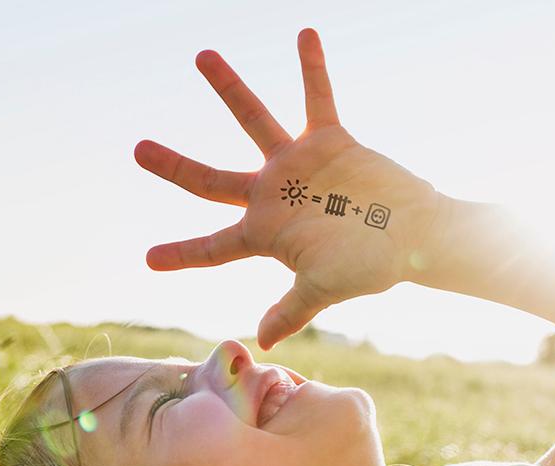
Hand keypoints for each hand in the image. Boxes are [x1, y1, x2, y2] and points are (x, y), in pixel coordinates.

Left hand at [135, 28, 444, 349]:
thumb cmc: (371, 266)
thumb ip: (292, 310)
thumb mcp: (325, 289)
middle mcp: (272, 195)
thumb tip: (263, 343)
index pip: (213, 246)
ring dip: (229, 89)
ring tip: (202, 55)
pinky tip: (304, 33)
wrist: (417, 237)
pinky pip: (316, 97)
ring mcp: (298, 165)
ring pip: (253, 120)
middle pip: (209, 180)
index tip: (148, 259)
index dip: (182, 252)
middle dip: (173, 165)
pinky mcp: (330, 141)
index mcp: (265, 234)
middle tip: (137, 149)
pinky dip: (312, 67)